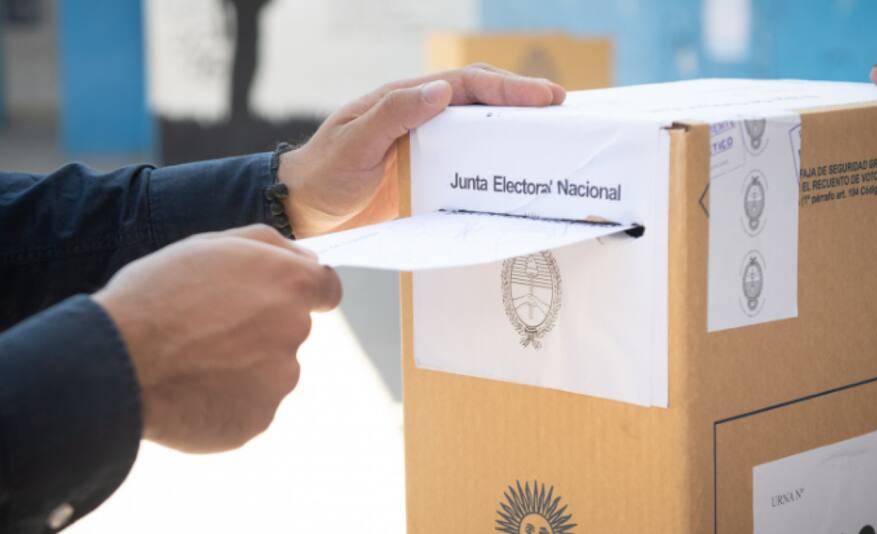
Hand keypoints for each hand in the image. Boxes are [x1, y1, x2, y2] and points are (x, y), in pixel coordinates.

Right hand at [93, 224, 340, 452]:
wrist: (116, 363)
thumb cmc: (157, 296)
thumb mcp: (211, 245)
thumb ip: (270, 246)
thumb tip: (309, 260)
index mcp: (290, 285)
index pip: (327, 289)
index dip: (302, 292)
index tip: (276, 298)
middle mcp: (296, 332)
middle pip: (290, 330)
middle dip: (260, 328)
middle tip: (208, 329)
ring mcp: (280, 381)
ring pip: (270, 370)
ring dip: (243, 366)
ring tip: (192, 362)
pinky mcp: (259, 419)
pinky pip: (250, 405)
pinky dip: (228, 400)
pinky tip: (192, 390)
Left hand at [277, 64, 566, 236]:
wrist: (303, 209)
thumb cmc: (323, 172)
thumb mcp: (355, 143)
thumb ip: (393, 115)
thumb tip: (441, 90)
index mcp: (407, 100)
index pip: (467, 85)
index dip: (508, 89)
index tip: (546, 97)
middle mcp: (423, 118)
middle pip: (483, 102)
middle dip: (524, 103)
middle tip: (564, 112)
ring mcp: (429, 148)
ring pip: (482, 133)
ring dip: (516, 133)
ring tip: (554, 141)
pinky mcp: (430, 177)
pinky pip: (470, 168)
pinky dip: (497, 168)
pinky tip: (517, 178)